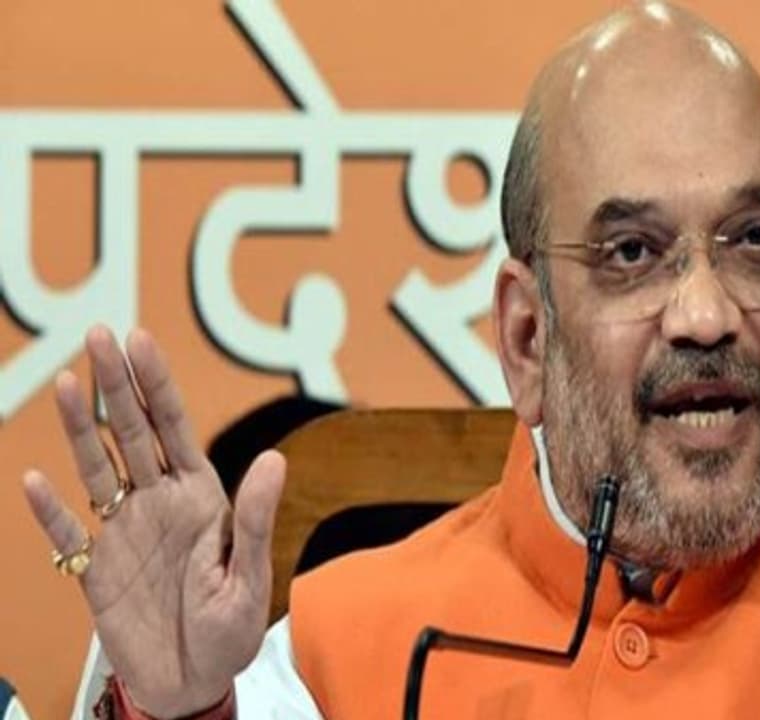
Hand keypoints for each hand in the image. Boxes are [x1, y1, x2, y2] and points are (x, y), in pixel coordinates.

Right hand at [21, 326, 285, 717]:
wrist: (194, 682)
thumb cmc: (233, 632)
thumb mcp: (252, 576)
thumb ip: (255, 519)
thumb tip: (274, 458)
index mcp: (202, 498)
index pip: (176, 428)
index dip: (157, 384)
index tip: (139, 339)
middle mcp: (160, 503)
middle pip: (133, 433)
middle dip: (117, 385)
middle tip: (97, 336)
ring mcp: (124, 531)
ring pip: (97, 468)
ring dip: (82, 429)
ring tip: (68, 384)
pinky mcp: (95, 568)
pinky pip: (68, 533)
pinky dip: (52, 511)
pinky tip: (36, 482)